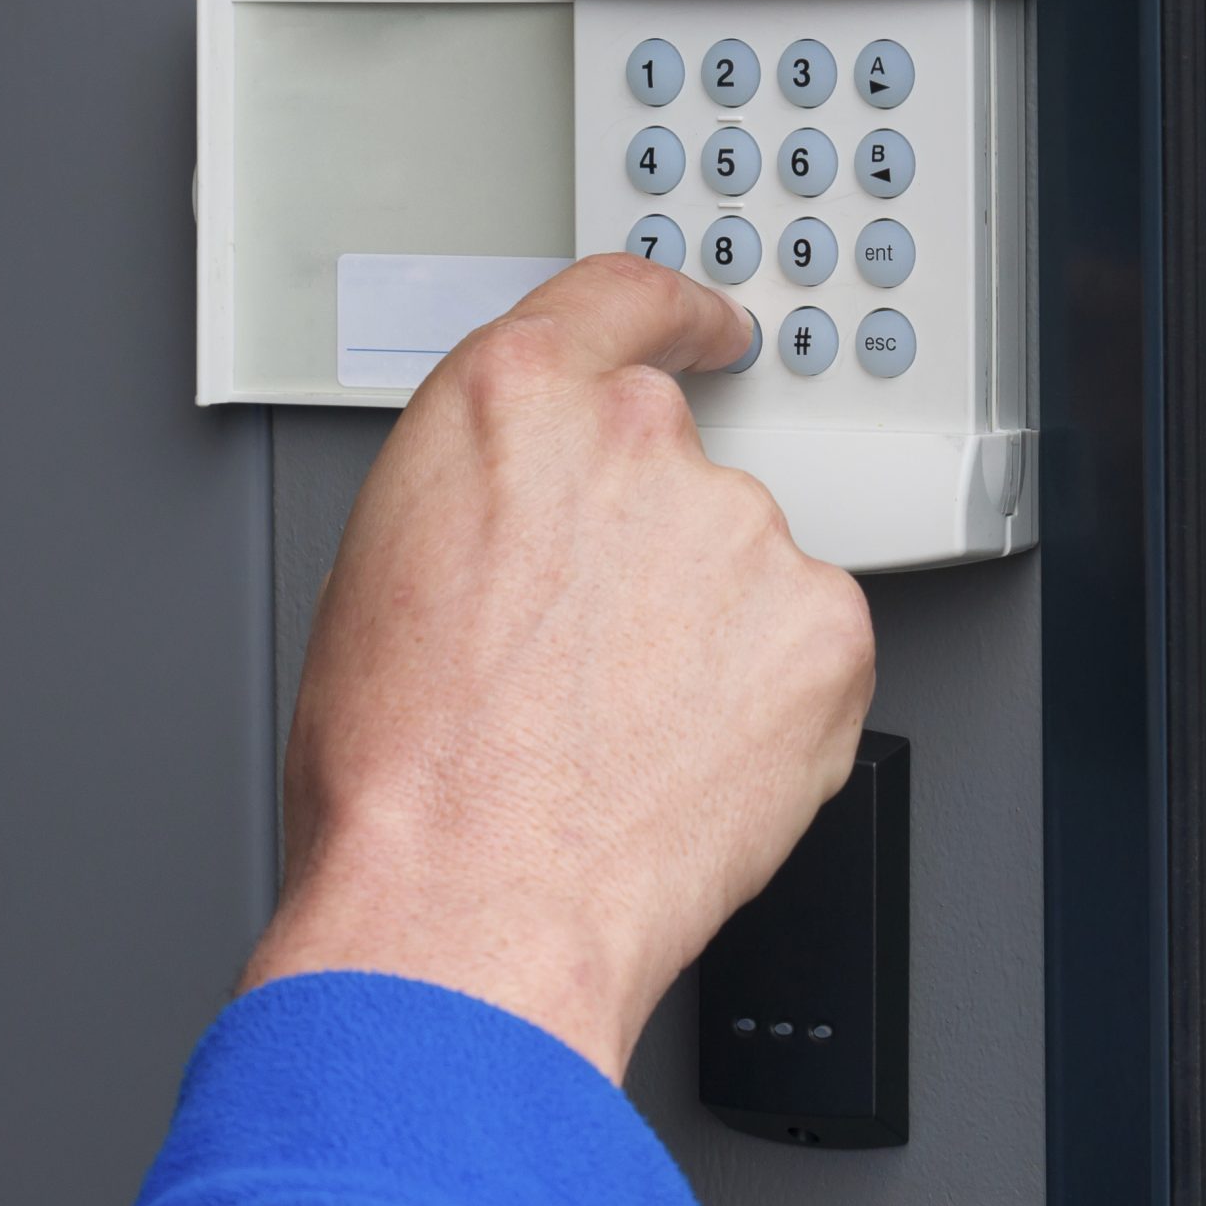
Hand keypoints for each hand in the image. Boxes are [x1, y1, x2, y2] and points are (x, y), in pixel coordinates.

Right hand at [239, 254, 874, 1080]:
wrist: (469, 906)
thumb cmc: (399, 765)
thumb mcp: (383, 562)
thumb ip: (483, 484)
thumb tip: (527, 504)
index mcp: (513, 397)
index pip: (624, 298)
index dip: (673, 312)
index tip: (708, 329)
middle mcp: (636, 435)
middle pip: (674, 452)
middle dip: (647, 537)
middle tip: (594, 644)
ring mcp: (739, 526)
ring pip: (739, 557)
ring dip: (703, 621)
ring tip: (623, 724)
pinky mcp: (822, 626)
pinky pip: (803, 639)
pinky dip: (764, 690)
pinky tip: (688, 751)